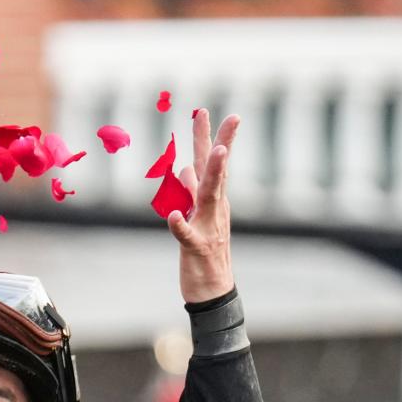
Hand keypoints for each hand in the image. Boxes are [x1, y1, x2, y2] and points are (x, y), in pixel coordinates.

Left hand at [168, 110, 239, 303]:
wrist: (213, 291)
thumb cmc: (204, 252)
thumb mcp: (196, 218)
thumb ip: (191, 194)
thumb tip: (185, 168)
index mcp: (212, 201)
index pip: (212, 164)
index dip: (211, 137)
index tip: (206, 110)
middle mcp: (214, 209)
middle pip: (216, 171)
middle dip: (220, 143)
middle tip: (227, 116)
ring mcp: (208, 228)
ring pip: (208, 197)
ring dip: (211, 176)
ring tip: (214, 154)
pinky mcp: (196, 249)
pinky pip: (187, 235)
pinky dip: (181, 225)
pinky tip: (175, 215)